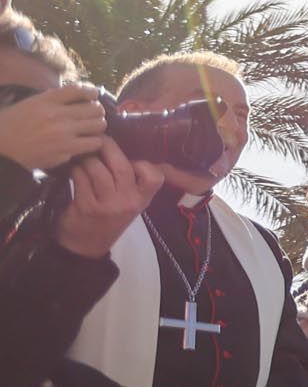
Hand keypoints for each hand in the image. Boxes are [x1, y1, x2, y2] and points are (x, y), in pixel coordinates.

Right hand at [0, 85, 106, 170]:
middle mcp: (57, 114)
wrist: (0, 150)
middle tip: (92, 116)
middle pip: (95, 108)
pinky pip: (94, 143)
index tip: (93, 96)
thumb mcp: (28, 104)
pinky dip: (94, 143)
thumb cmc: (10, 126)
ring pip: (99, 125)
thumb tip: (75, 96)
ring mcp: (63, 133)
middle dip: (97, 111)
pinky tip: (87, 143)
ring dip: (98, 127)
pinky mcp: (66, 150)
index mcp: (45, 100)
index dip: (91, 92)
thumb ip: (51, 100)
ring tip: (91, 130)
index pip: (78, 89)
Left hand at [55, 139, 164, 258]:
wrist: (86, 247)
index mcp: (142, 200)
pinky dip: (75, 169)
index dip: (144, 164)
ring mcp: (107, 205)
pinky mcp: (85, 206)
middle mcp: (128, 202)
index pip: (154, 177)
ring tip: (82, 156)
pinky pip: (80, 177)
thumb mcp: (129, 205)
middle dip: (107, 147)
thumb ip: (133, 183)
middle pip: (121, 166)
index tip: (131, 159)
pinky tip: (72, 168)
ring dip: (86, 158)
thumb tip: (127, 150)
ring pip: (97, 169)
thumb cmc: (108, 220)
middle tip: (97, 138)